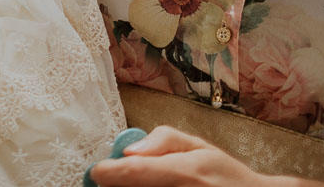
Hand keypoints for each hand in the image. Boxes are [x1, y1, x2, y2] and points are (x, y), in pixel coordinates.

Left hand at [87, 126, 323, 186]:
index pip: (134, 172)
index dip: (108, 172)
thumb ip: (163, 140)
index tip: (98, 171)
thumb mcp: (199, 146)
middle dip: (118, 184)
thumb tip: (129, 151)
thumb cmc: (225, 175)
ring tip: (137, 183)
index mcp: (187, 172)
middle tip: (116, 179)